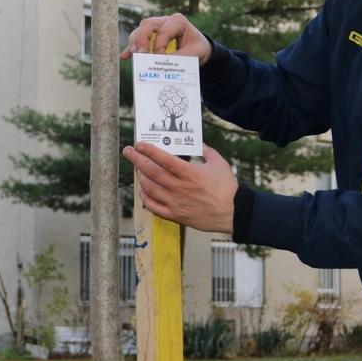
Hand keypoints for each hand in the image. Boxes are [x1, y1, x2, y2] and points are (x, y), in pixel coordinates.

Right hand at [119, 13, 212, 63]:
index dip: (160, 46)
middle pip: (146, 25)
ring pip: (139, 31)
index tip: (162, 58)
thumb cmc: (197, 47)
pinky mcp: (150, 37)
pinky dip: (131, 49)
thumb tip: (162, 64)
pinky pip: (137, 41)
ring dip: (135, 43)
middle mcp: (164, 21)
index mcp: (177, 21)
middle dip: (142, 39)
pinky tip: (124, 57)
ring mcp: (155, 28)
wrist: (198, 48)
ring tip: (135, 56)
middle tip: (141, 54)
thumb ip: (179, 57)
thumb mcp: (194, 53)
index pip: (163, 31)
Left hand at [122, 143, 236, 233]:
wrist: (234, 213)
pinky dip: (146, 199)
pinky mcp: (176, 216)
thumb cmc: (227, 188)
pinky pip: (154, 208)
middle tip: (127, 152)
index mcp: (190, 173)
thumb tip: (197, 144)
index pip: (164, 159)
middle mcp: (180, 188)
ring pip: (150, 189)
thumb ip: (206, 151)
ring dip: (142, 178)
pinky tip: (143, 192)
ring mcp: (176, 203)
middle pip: (152, 172)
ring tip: (139, 170)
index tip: (139, 144)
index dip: (149, 151)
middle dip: (137, 160)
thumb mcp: (218, 164)